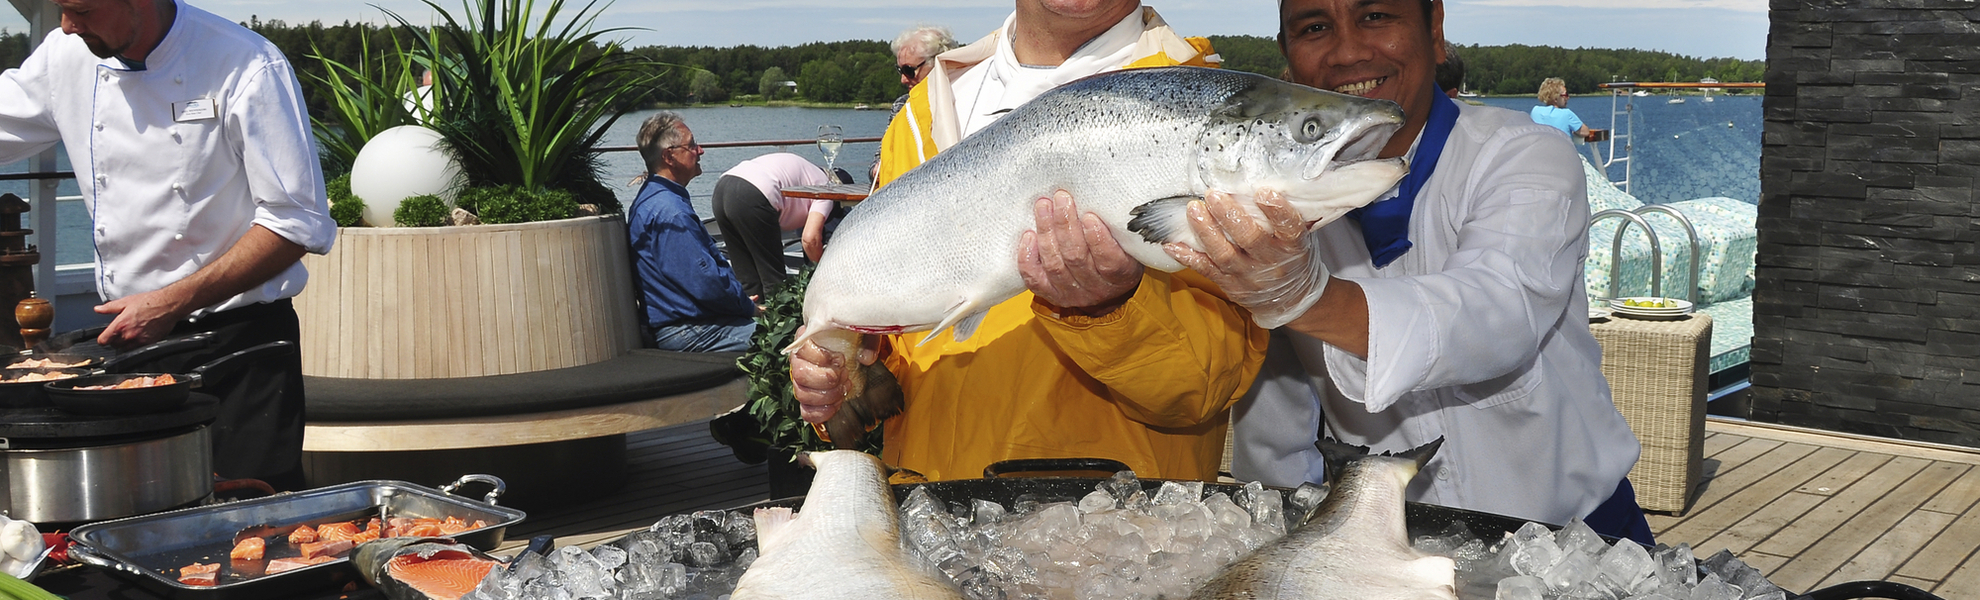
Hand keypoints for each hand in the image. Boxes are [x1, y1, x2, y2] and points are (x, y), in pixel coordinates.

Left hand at [94, 287, 192, 348]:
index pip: (103, 341)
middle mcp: (129, 335)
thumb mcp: (126, 302)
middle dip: (115, 340)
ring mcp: (139, 340)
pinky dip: (137, 344)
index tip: (105, 337)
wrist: (168, 305)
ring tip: (131, 334)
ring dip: (126, 344)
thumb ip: (109, 307)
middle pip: (114, 346)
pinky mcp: (149, 343)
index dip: (103, 339)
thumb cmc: (150, 302)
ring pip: (126, 349)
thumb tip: (98, 309)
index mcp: (120, 325)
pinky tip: (141, 334)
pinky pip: (138, 348)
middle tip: (120, 332)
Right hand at [790, 326, 880, 423]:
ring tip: (845, 386)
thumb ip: (867, 339)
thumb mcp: (860, 332)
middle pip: (800, 375)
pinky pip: (807, 412)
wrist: (849, 351)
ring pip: (802, 395)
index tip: (840, 358)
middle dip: (827, 378)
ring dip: (828, 395)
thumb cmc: (851, 339)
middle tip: (845, 373)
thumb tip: (866, 358)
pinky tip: (838, 402)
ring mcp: (801, 382)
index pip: (801, 349)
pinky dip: (823, 412)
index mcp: (806, 341)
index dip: (821, 357)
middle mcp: (798, 362)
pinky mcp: (808, 400)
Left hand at [1018, 190, 1142, 313]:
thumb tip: (1100, 197)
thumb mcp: (1129, 245)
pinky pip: (1035, 278)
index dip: (1098, 240)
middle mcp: (1095, 288)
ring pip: (1054, 264)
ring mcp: (1071, 293)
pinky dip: (1028, 257)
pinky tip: (1028, 235)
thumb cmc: (1119, 257)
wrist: (1108, 291)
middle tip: (1061, 199)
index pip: (1109, 261)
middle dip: (1065, 225)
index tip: (1089, 216)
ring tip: (1043, 207)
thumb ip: (1117, 228)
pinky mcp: (1051, 294)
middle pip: (1076, 257)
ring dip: (1046, 232)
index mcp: (1120, 276)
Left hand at [1162, 189, 1329, 328]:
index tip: (1264, 193)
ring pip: (1224, 254)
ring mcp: (1248, 274)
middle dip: (1230, 215)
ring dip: (1206, 231)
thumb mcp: (1298, 238)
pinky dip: (1188, 257)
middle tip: (1214, 194)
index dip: (1277, 211)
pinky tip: (1172, 244)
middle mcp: (1271, 261)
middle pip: (1250, 239)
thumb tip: (1265, 178)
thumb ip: (1284, 216)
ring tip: (1193, 209)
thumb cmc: (1291, 259)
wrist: (1289, 299)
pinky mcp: (1230, 284)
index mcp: (1292, 246)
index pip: (1289, 228)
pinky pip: (1206, 270)